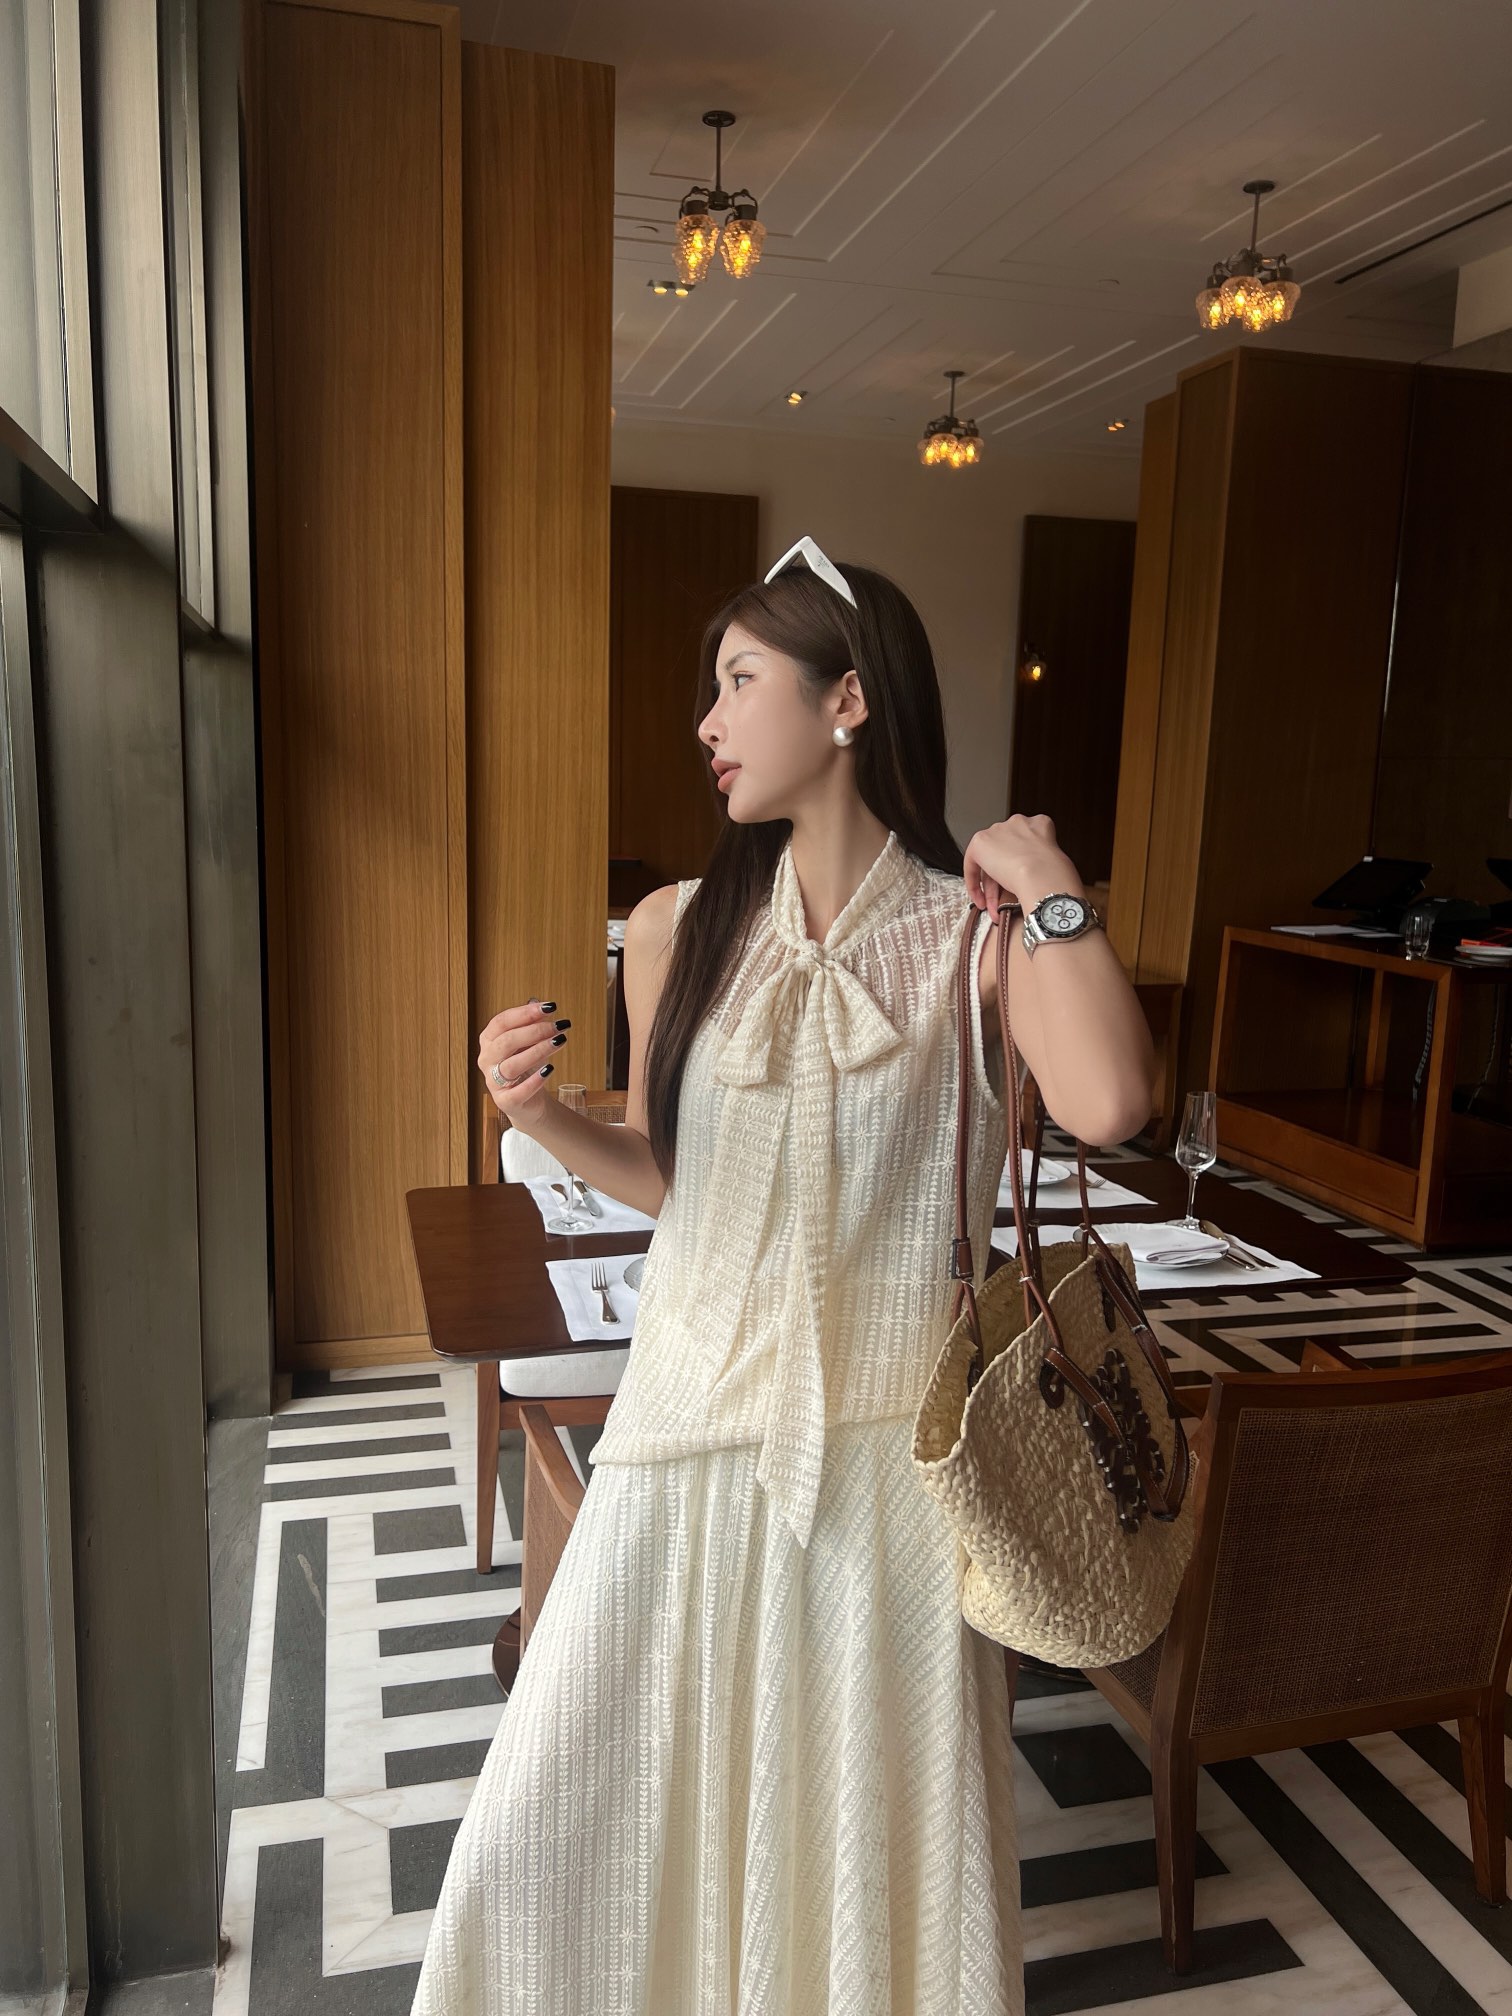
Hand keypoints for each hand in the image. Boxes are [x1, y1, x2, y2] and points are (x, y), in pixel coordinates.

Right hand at [478, 999, 570, 1125]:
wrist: (528, 1100)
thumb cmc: (527, 1065)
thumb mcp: (529, 1041)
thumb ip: (531, 1023)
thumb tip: (538, 1002)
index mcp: (489, 1040)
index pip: (501, 1022)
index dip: (525, 1013)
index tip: (550, 1007)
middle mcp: (486, 1060)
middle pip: (506, 1041)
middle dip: (535, 1031)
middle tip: (559, 1026)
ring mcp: (493, 1082)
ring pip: (511, 1065)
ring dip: (538, 1051)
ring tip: (559, 1042)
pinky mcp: (505, 1101)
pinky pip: (517, 1092)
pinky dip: (534, 1081)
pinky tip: (550, 1069)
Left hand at [962, 814, 1083, 916]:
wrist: (1042, 874)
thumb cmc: (1053, 874)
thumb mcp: (1052, 862)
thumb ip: (1039, 860)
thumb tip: (1030, 874)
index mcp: (1039, 825)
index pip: (1024, 845)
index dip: (1020, 867)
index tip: (1020, 883)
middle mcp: (1017, 823)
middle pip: (1004, 855)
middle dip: (1002, 882)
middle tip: (1004, 902)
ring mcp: (998, 831)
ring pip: (990, 862)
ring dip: (992, 889)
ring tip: (994, 908)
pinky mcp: (980, 842)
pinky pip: (972, 863)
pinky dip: (974, 883)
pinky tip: (981, 899)